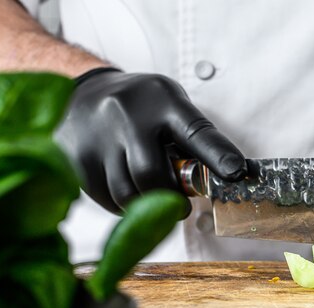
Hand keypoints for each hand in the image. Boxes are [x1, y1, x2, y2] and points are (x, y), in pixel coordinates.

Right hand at [56, 68, 246, 214]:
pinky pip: (106, 199)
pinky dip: (124, 206)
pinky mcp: (76, 158)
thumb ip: (193, 140)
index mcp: (162, 101)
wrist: (83, 93)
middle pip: (150, 174)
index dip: (217, 156)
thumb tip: (223, 176)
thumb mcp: (170, 107)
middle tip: (181, 208)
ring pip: (126, 193)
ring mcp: (97, 136)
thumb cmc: (141, 107)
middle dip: (170, 200)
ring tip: (155, 201)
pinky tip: (130, 193)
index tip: (237, 173)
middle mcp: (127, 115)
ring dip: (146, 208)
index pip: (195, 131)